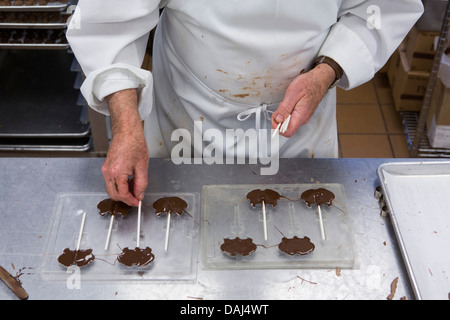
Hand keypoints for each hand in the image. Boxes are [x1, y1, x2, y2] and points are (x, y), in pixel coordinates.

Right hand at [101, 89, 148, 206]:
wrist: (127, 131)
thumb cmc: (135, 143)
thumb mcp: (142, 166)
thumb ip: (141, 184)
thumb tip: (139, 195)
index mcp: (117, 172)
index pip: (123, 195)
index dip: (132, 201)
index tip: (138, 202)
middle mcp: (108, 172)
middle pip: (114, 194)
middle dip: (126, 199)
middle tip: (137, 198)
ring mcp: (105, 169)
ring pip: (111, 189)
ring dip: (123, 192)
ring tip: (135, 187)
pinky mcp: (106, 167)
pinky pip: (111, 182)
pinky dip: (119, 185)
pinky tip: (129, 181)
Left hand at [271, 63, 335, 137]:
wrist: (319, 79)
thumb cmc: (309, 84)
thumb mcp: (293, 93)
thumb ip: (284, 108)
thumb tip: (278, 119)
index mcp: (301, 116)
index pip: (287, 132)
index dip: (278, 128)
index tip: (274, 119)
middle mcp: (303, 119)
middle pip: (286, 128)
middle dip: (278, 121)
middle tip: (278, 110)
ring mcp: (303, 117)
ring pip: (288, 123)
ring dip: (282, 116)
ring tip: (284, 105)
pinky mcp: (302, 114)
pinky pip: (291, 118)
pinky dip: (286, 113)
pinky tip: (287, 105)